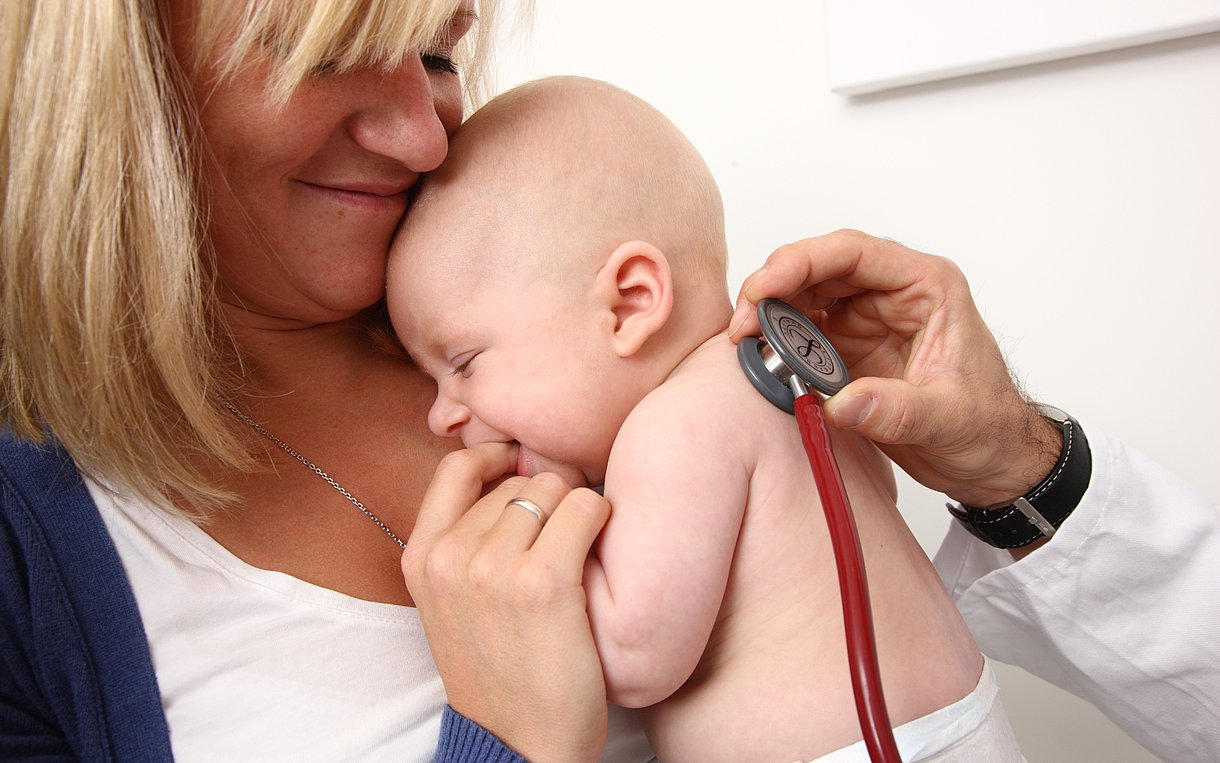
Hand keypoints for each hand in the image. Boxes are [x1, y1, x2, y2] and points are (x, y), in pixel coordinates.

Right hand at [403, 442, 609, 762]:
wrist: (522, 745)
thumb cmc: (500, 672)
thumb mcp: (453, 605)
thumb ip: (463, 543)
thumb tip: (506, 473)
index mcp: (420, 559)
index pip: (456, 467)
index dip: (497, 456)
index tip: (523, 466)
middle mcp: (449, 558)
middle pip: (517, 480)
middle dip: (547, 500)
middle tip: (563, 541)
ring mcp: (492, 569)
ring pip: (553, 489)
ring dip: (576, 513)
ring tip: (579, 557)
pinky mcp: (543, 582)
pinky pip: (585, 509)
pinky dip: (601, 521)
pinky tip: (601, 554)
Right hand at [729, 229, 1059, 506]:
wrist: (993, 462)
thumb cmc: (989, 428)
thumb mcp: (950, 419)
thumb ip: (898, 409)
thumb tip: (841, 402)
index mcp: (926, 287)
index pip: (855, 254)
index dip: (804, 261)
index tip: (766, 286)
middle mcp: (892, 294)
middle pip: (819, 268)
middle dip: (774, 287)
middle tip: (743, 322)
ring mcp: (866, 320)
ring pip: (804, 296)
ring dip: (769, 314)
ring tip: (743, 341)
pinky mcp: (847, 349)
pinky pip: (801, 334)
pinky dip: (776, 342)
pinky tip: (759, 358)